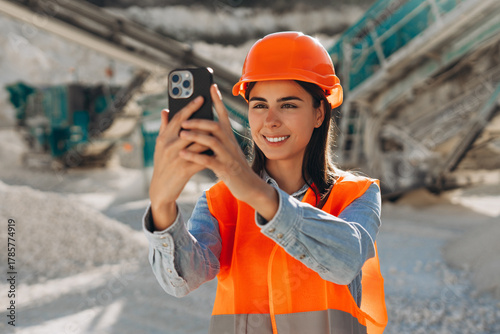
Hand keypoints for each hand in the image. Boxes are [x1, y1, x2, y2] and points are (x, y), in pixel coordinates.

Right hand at [149, 96, 210, 229]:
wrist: (161, 190)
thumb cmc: (163, 165)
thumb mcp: (161, 146)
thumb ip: (164, 127)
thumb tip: (165, 110)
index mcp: (164, 138)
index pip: (179, 118)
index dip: (190, 107)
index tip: (201, 97)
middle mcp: (169, 146)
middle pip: (189, 127)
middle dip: (202, 116)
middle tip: (215, 107)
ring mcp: (177, 158)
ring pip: (198, 142)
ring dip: (210, 136)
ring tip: (221, 128)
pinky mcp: (184, 170)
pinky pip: (202, 158)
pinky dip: (211, 153)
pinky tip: (220, 148)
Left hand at [178, 85, 278, 219]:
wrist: (250, 186)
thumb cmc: (234, 166)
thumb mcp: (228, 149)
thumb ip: (217, 137)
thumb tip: (203, 125)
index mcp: (229, 136)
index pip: (224, 114)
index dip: (217, 100)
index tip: (210, 86)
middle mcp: (230, 143)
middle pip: (215, 126)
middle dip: (199, 120)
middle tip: (184, 119)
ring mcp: (228, 156)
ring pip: (212, 141)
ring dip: (195, 136)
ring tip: (181, 134)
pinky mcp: (225, 169)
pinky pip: (208, 161)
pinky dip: (194, 156)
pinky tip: (183, 153)